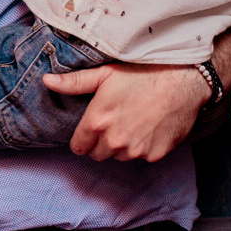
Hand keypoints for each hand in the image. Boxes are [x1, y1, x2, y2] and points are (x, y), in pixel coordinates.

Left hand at [43, 62, 206, 160]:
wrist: (184, 79)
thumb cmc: (142, 73)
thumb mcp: (104, 74)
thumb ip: (74, 82)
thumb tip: (46, 81)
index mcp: (97, 122)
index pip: (78, 147)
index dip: (84, 138)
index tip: (92, 129)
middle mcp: (114, 140)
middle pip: (98, 154)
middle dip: (102, 142)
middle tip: (115, 121)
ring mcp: (136, 150)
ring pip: (120, 156)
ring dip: (123, 145)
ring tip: (134, 121)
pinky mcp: (155, 154)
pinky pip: (142, 157)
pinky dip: (145, 146)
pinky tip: (150, 127)